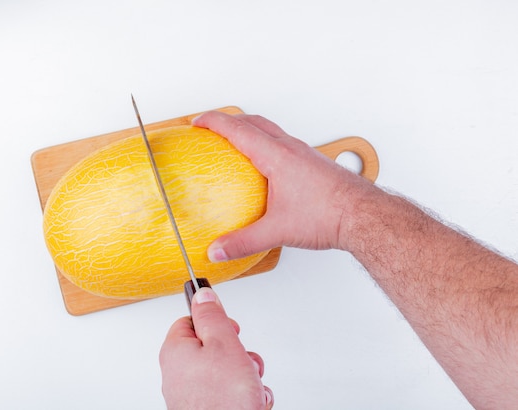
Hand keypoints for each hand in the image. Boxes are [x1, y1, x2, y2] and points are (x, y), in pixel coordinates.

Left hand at [159, 287, 273, 409]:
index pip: (190, 321)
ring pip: (224, 371)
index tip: (228, 326)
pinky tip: (250, 401)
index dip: (213, 321)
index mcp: (175, 351)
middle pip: (211, 347)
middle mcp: (178, 372)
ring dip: (244, 375)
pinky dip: (242, 394)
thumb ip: (212, 315)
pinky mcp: (205, 408)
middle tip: (243, 360)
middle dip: (236, 352)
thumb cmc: (222, 399)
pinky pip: (227, 392)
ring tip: (249, 386)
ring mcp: (190, 394)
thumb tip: (202, 295)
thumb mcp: (222, 342)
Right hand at [192, 111, 372, 260]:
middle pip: (254, 122)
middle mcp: (291, 149)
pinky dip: (267, 146)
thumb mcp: (278, 231)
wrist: (365, 216)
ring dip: (251, 130)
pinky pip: (284, 146)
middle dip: (230, 120)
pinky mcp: (313, 165)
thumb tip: (218, 250)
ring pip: (271, 132)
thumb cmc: (329, 215)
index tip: (197, 121)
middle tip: (212, 126)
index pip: (238, 129)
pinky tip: (266, 169)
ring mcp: (304, 155)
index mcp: (277, 156)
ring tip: (236, 142)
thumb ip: (243, 241)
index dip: (213, 122)